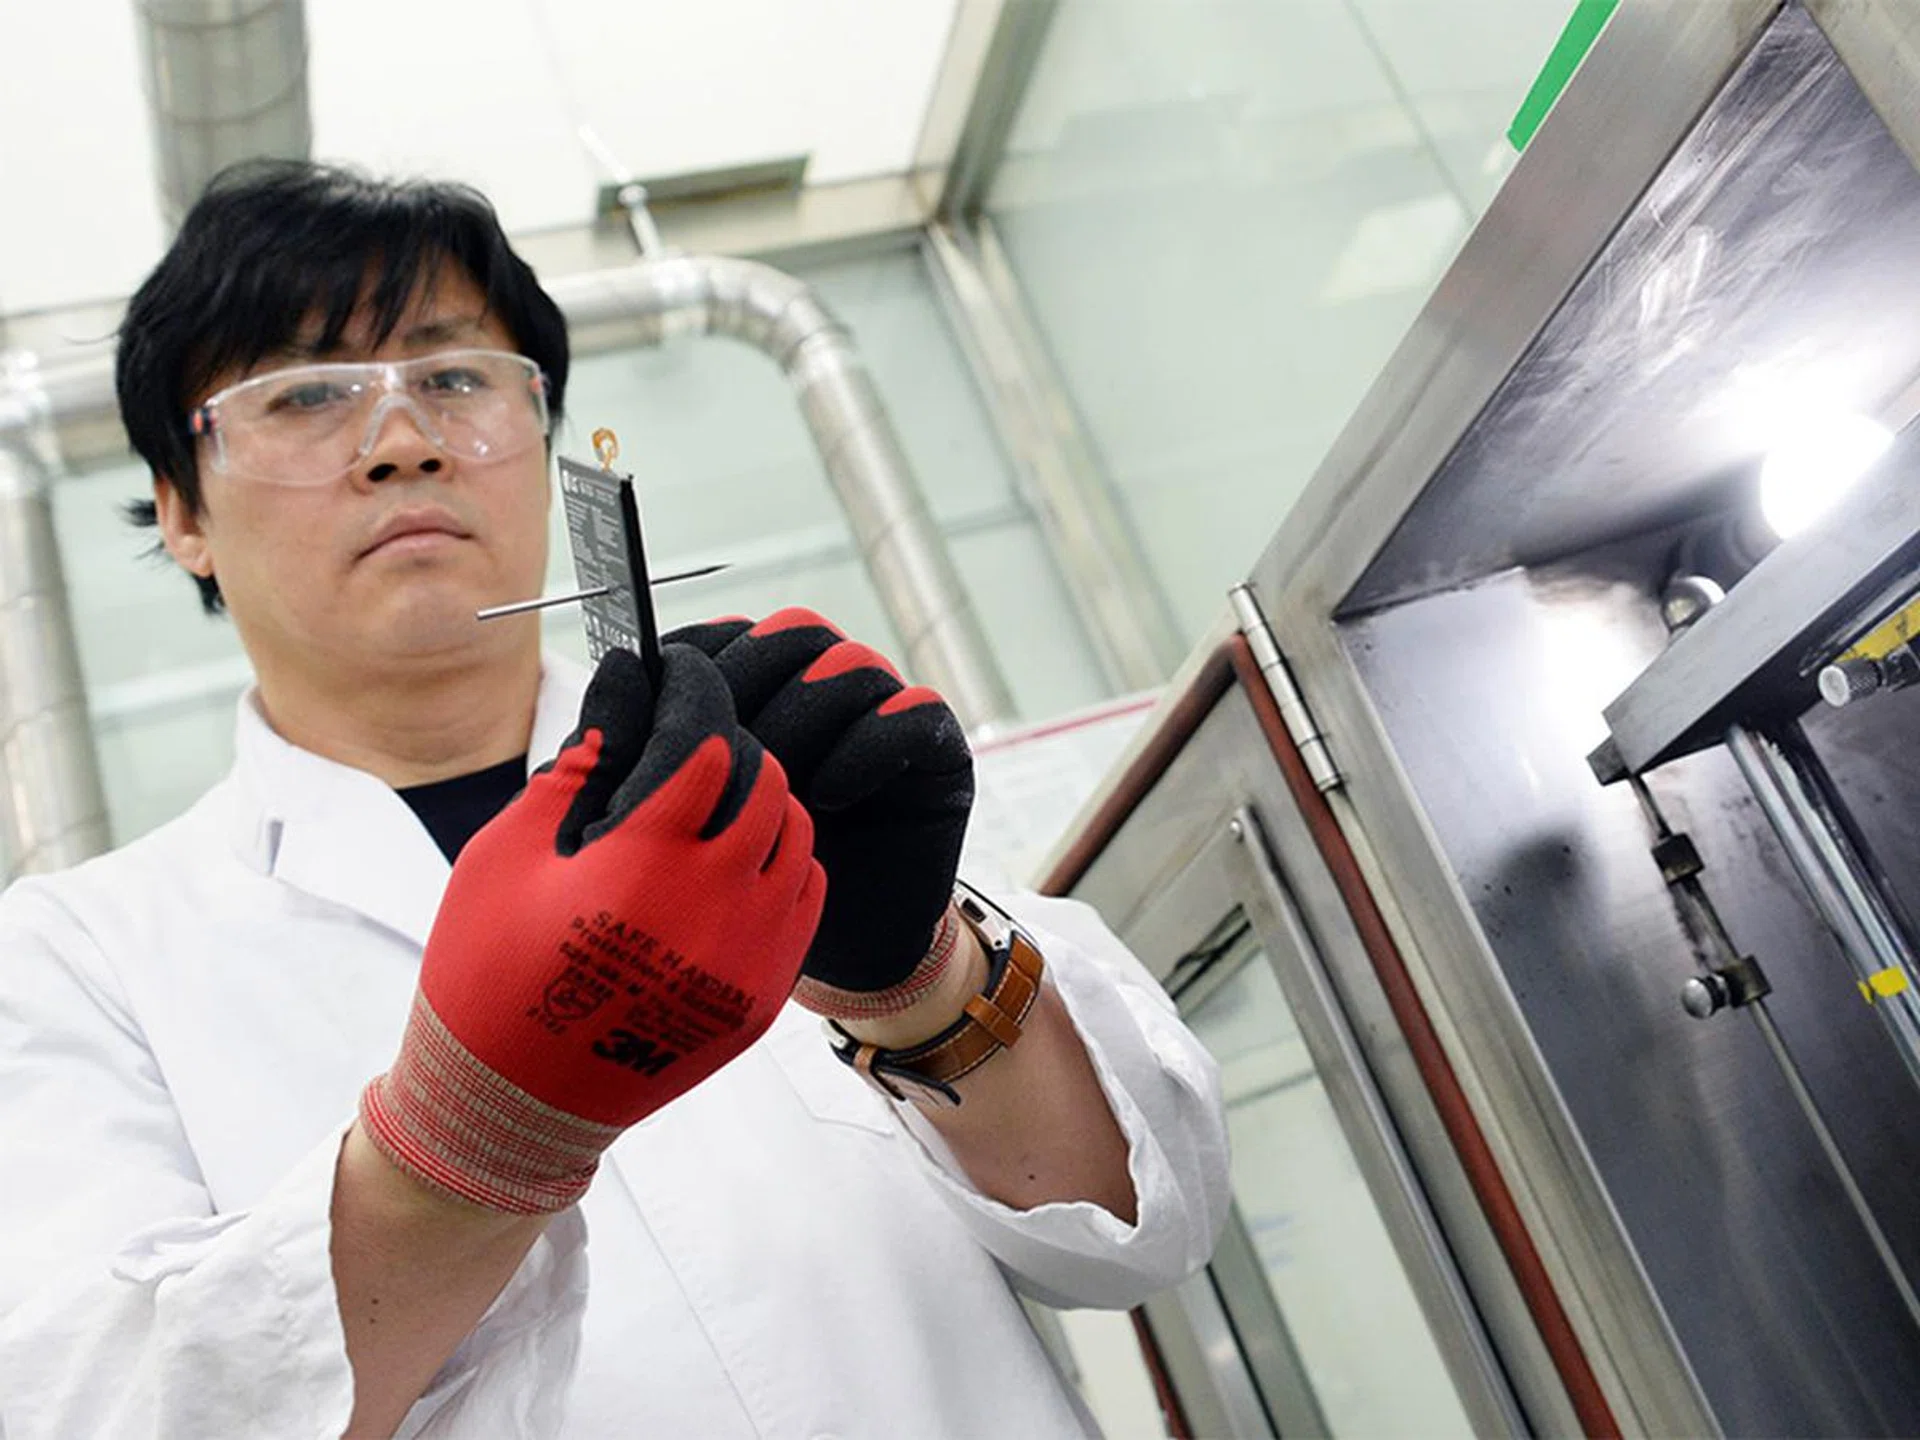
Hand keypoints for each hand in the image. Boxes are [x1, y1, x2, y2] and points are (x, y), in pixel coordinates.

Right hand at [360, 644, 824, 1212]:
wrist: (510, 1105)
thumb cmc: (487, 972)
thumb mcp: (503, 857)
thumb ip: (569, 775)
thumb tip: (619, 708)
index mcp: (644, 863)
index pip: (707, 746)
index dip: (694, 702)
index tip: (681, 684)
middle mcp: (712, 907)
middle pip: (767, 787)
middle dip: (735, 754)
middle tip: (702, 749)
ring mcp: (746, 959)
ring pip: (798, 842)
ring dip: (767, 810)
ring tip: (724, 808)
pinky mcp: (760, 1000)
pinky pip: (804, 904)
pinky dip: (782, 870)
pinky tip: (740, 867)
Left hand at [666, 609, 972, 1018]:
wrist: (829, 960)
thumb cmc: (740, 886)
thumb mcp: (675, 821)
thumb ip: (642, 749)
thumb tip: (623, 669)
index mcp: (758, 690)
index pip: (729, 635)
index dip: (696, 662)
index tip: (666, 715)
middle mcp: (822, 689)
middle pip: (792, 634)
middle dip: (749, 683)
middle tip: (722, 751)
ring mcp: (881, 714)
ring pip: (848, 664)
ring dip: (802, 716)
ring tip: (776, 784)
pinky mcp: (936, 752)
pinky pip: (912, 712)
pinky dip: (867, 746)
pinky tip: (828, 798)